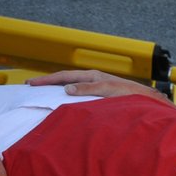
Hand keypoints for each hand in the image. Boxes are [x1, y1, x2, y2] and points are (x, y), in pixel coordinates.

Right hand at [26, 69, 165, 99]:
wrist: (145, 98)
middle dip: (47, 82)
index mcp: (92, 75)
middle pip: (64, 78)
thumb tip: (67, 88)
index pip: (64, 76)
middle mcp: (91, 78)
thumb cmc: (129, 94)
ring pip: (70, 84)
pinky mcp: (97, 94)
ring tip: (41, 92)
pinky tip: (61, 99)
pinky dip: (65, 94)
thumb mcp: (108, 90)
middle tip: (30, 86)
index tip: (31, 84)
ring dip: (55, 87)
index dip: (47, 80)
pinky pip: (77, 92)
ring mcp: (94, 85)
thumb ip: (88, 88)